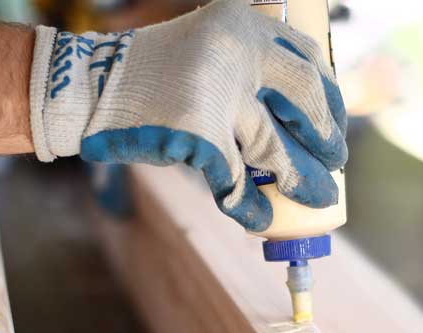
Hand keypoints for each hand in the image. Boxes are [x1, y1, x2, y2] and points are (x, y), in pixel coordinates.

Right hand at [29, 0, 346, 231]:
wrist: (87, 88)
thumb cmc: (150, 78)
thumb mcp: (207, 51)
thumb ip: (248, 70)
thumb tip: (302, 121)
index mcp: (243, 24)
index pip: (308, 57)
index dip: (330, 96)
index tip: (335, 123)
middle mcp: (236, 50)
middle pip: (304, 99)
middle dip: (324, 137)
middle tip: (334, 162)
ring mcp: (217, 92)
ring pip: (275, 146)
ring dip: (300, 177)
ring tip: (314, 196)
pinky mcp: (197, 133)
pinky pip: (236, 180)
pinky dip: (250, 204)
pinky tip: (261, 218)